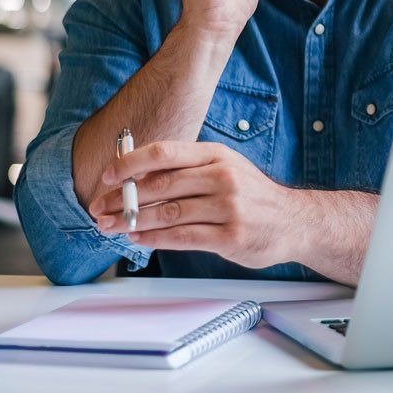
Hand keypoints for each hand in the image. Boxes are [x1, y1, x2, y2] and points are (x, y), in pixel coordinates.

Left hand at [88, 140, 300, 269]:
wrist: (293, 220)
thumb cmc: (251, 194)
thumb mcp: (224, 168)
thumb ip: (187, 170)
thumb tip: (138, 175)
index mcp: (216, 155)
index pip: (165, 152)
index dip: (131, 163)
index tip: (107, 176)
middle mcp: (222, 176)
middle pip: (161, 184)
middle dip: (123, 198)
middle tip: (99, 207)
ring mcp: (228, 207)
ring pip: (168, 213)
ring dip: (132, 222)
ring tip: (111, 226)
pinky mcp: (230, 236)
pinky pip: (183, 237)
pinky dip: (155, 239)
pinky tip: (138, 240)